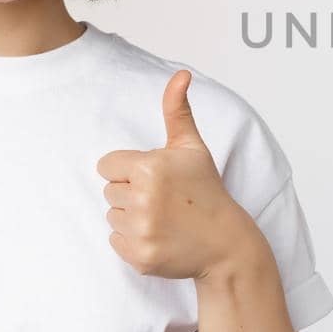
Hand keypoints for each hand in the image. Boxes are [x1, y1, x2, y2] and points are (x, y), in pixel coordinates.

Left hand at [97, 70, 264, 280]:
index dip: (129, 170)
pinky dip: (133, 241)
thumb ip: (177, 110)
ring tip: (162, 218)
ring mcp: (141, 231)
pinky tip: (159, 237)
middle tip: (163, 200)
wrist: (225, 243)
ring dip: (131, 217)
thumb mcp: (192, 148)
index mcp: (150, 168)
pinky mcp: (139, 257)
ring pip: (111, 216)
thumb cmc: (206, 191)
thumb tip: (181, 74)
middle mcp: (142, 199)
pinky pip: (115, 241)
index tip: (155, 178)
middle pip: (109, 191)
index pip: (107, 165)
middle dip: (131, 193)